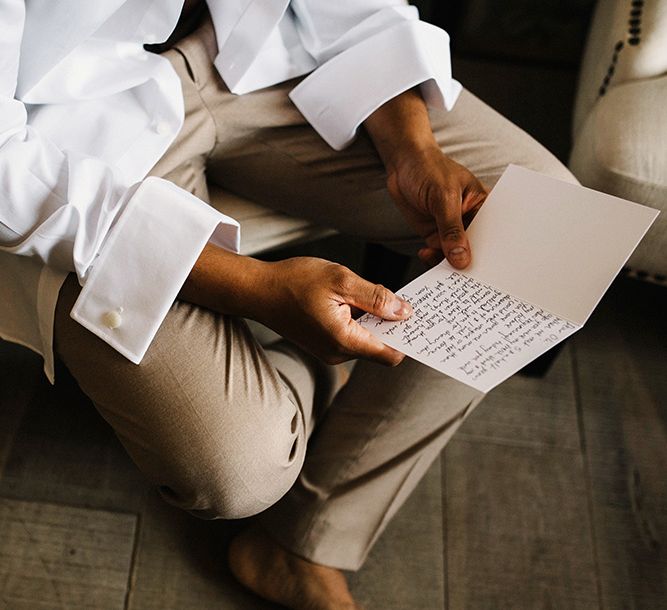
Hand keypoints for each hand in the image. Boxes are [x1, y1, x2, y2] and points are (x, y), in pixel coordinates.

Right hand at [180, 246, 411, 366]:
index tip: (417, 317)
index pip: (391, 354)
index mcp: (344, 340)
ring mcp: (330, 351)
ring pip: (367, 340)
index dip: (407, 337)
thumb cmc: (293, 281)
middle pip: (381, 347)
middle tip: (399, 297)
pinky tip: (354, 299)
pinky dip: (360, 320)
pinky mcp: (324, 344)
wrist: (257, 290)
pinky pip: (352, 336)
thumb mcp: (340, 279)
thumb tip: (404, 312)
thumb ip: (375, 297)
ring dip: (374, 319)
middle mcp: (338, 353)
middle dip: (392, 324)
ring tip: (369, 293)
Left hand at [387, 146, 486, 267]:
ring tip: (443, 273)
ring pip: (455, 255)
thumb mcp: (443, 197)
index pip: (492, 235)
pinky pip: (437, 253)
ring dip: (448, 264)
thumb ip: (451, 229)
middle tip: (465, 280)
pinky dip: (432, 259)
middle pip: (475, 249)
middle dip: (470, 264)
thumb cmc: (428, 169)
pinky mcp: (435, 235)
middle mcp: (470, 220)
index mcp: (483, 206)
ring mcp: (451, 229)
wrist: (402, 164)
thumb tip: (461, 259)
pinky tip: (426, 256)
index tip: (489, 272)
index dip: (492, 254)